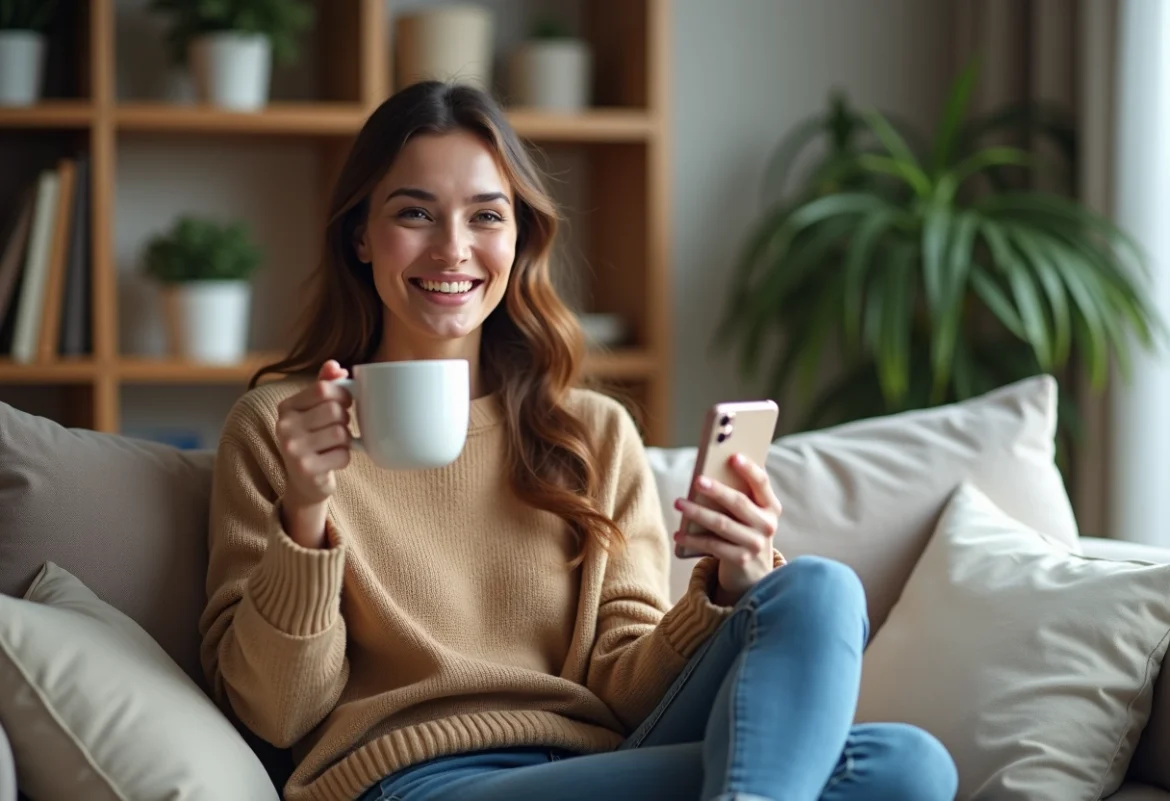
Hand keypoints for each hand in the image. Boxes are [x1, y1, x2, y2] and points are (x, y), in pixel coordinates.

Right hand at [274, 360, 353, 546]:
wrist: (304, 482)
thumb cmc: (313, 438)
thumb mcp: (314, 410)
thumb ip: (324, 384)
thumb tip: (335, 366)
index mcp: (286, 407)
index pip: (324, 388)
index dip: (343, 394)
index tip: (344, 403)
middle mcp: (284, 427)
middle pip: (335, 411)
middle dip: (344, 419)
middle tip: (338, 428)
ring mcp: (293, 449)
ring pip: (341, 433)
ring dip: (345, 441)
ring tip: (334, 445)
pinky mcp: (306, 469)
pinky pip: (343, 455)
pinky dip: (344, 458)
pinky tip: (332, 461)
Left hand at [672, 453, 781, 603]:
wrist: (753, 571)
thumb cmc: (744, 529)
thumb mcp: (749, 512)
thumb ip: (738, 494)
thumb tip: (708, 472)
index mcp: (771, 506)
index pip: (762, 482)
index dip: (748, 469)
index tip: (733, 456)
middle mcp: (767, 525)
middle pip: (739, 503)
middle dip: (717, 490)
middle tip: (697, 480)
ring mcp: (755, 544)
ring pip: (722, 524)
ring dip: (697, 512)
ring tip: (678, 503)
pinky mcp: (740, 560)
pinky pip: (712, 546)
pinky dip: (693, 539)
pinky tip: (678, 534)